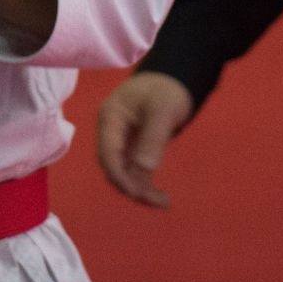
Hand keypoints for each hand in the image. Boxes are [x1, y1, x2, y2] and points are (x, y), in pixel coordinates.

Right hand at [96, 72, 195, 208]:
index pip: (108, 152)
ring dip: (140, 189)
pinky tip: (160, 195)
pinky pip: (134, 170)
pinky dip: (145, 183)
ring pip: (124, 171)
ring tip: (163, 202)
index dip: (119, 175)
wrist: (174, 80)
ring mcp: (122, 140)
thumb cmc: (166, 89)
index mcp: (111, 118)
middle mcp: (112, 131)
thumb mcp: (162, 109)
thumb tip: (145, 168)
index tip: (137, 193)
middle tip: (157, 200)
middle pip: (113, 166)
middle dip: (131, 186)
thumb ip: (153, 137)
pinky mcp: (133, 147)